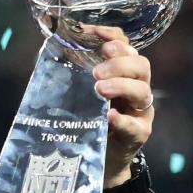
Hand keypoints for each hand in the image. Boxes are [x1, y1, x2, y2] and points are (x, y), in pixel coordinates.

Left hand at [88, 25, 152, 185]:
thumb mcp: (83, 95)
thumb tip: (50, 49)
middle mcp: (137, 88)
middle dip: (119, 63)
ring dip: (121, 86)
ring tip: (100, 89)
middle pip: (140, 66)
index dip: (112, 36)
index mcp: (124, 74)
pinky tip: (110, 116)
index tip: (91, 33)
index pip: (126, 47)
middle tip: (96, 72)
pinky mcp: (139, 134)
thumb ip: (75, 75)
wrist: (101, 159)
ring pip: (142, 91)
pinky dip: (122, 120)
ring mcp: (141, 112)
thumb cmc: (91, 121)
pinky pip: (135, 126)